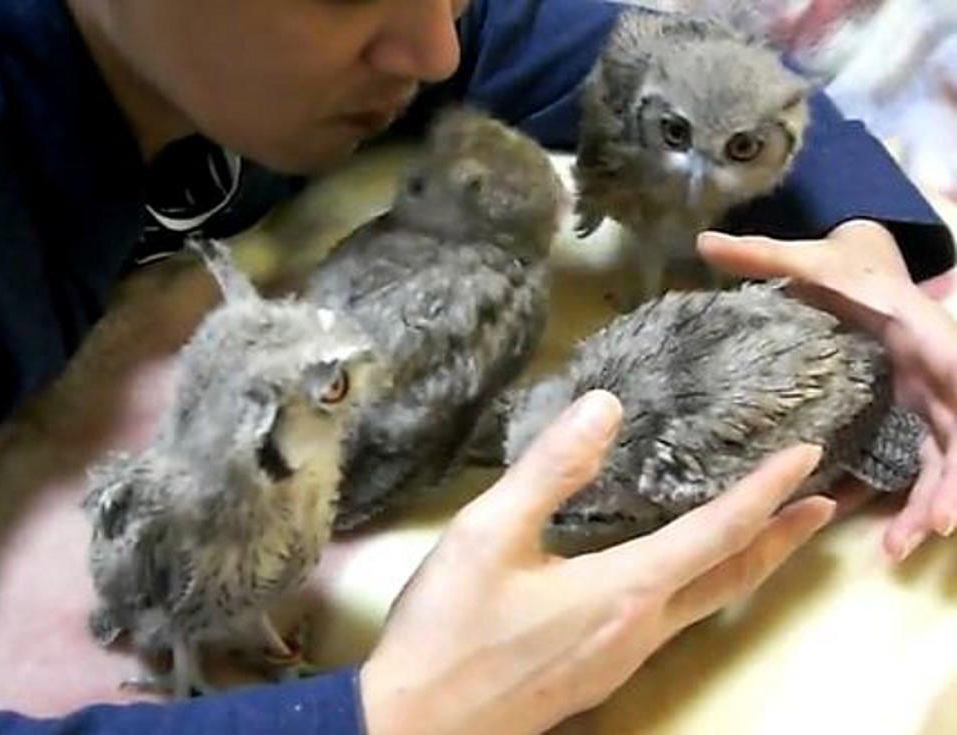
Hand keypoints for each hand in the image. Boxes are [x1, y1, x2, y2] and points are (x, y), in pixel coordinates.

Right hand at [360, 391, 832, 734]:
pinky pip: (672, 621)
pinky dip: (702, 584)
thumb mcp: (486, 533)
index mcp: (623, 591)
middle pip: (731, 578)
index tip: (806, 458)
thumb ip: (548, 468)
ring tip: (765, 532)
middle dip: (781, 540)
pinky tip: (677, 574)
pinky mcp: (599, 673)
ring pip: (705, 604)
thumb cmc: (450, 627)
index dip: (765, 493)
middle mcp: (640, 629)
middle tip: (822, 505)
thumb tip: (606, 406)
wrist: (416, 724)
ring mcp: (623, 659)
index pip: (716, 533)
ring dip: (745, 563)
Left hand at [699, 219, 956, 560]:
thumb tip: (703, 240)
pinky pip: (920, 459)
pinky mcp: (913, 412)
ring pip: (944, 457)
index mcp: (920, 331)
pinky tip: (882, 531)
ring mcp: (929, 395)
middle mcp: (936, 370)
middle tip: (926, 531)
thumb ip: (762, 253)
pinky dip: (908, 493)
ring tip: (899, 550)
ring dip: (930, 502)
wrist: (869, 266)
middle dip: (948, 483)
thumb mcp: (808, 257)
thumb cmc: (845, 265)